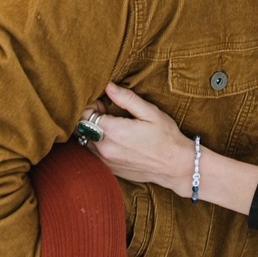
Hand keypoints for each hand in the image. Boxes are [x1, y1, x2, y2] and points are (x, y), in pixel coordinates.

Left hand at [88, 83, 196, 197]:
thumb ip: (127, 99)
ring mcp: (107, 161)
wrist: (175, 166)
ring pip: (85, 142)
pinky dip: (98, 144)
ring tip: (112, 126)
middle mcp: (106, 148)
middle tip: (107, 113)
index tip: (104, 103)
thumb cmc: (166, 136)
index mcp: (114, 131)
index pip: (84, 115)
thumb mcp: (150, 112)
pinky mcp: (110, 169)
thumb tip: (108, 86)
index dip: (91, 106)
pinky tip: (115, 139)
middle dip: (90, 118)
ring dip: (93, 131)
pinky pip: (94, 154)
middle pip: (82, 129)